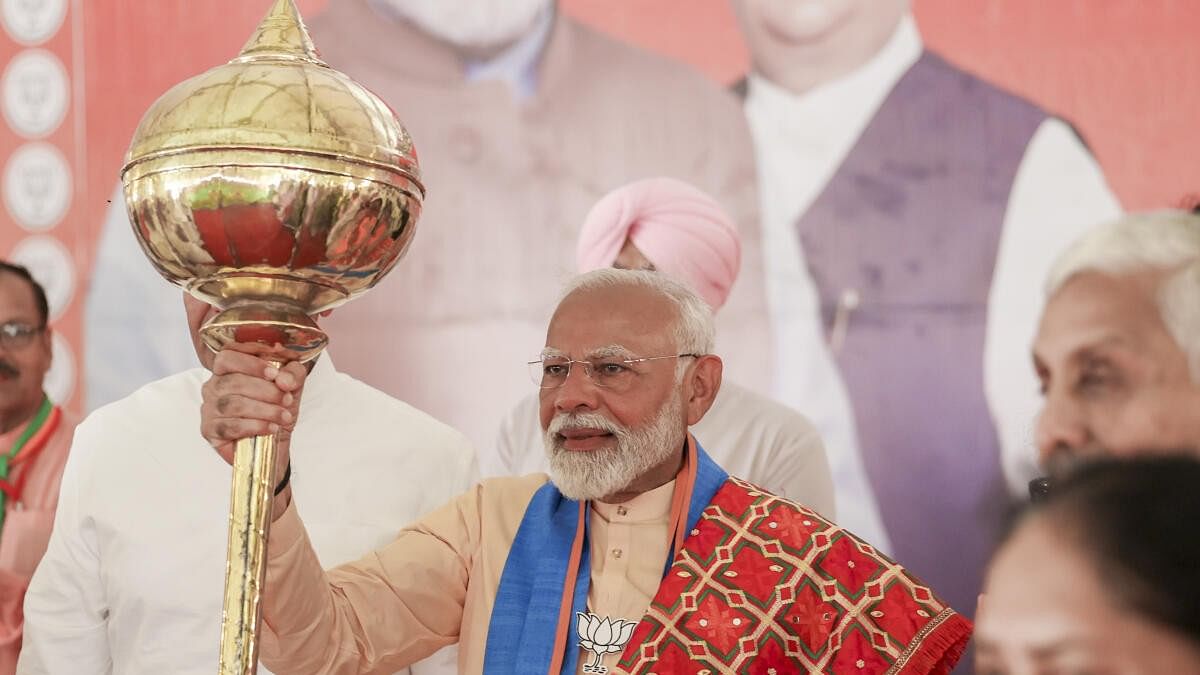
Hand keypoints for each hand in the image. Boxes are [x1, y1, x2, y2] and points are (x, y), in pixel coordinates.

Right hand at [200, 348, 305, 511]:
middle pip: (234, 382)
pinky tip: (271, 428)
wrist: (275, 440)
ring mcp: (209, 409)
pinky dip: (255, 426)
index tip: (274, 374)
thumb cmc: (276, 407)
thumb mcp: (292, 386)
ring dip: (264, 410)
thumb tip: (284, 379)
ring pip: (233, 405)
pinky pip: (231, 426)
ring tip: (283, 416)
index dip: (250, 364)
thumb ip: (293, 374)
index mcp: (227, 370)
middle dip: (266, 391)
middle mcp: (213, 387)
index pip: (227, 357)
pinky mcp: (210, 431)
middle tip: (286, 399)